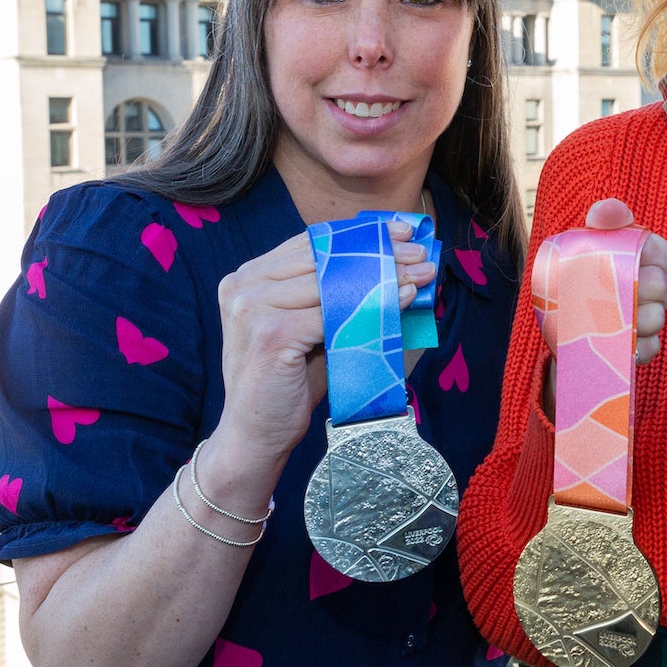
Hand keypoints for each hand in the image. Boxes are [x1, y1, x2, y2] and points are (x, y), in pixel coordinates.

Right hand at [216, 222, 434, 467]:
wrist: (256, 434)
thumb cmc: (288, 383)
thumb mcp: (312, 329)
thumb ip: (337, 296)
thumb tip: (396, 268)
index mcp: (248, 276)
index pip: (310, 242)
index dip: (358, 234)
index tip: (398, 231)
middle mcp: (244, 284)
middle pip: (323, 257)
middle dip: (378, 252)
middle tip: (420, 251)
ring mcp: (252, 307)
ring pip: (332, 282)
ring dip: (384, 275)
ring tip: (422, 274)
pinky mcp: (270, 333)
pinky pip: (334, 312)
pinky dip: (374, 304)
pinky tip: (403, 299)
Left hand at [537, 199, 666, 419]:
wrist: (558, 320)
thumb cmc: (576, 273)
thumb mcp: (583, 243)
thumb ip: (601, 220)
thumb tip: (606, 212)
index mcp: (641, 259)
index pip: (662, 252)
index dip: (653, 254)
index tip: (632, 257)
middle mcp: (650, 287)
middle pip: (662, 285)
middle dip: (638, 287)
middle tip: (610, 289)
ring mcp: (648, 319)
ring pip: (657, 317)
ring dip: (633, 318)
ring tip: (606, 316)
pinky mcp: (642, 347)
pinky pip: (651, 347)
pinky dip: (634, 345)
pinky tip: (616, 341)